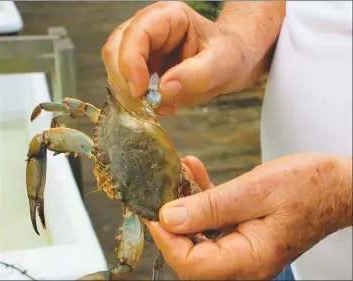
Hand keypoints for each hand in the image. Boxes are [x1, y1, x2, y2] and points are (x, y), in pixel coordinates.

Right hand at [102, 1, 252, 114]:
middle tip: (145, 105)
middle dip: (124, 81)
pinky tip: (161, 106)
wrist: (232, 62)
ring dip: (130, 93)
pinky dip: (137, 100)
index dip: (130, 64)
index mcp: (169, 17)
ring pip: (116, 69)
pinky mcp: (143, 66)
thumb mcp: (224, 64)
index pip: (135, 34)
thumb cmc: (230, 55)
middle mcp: (150, 28)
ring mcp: (143, 47)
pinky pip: (127, 83)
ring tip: (160, 107)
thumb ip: (197, 75)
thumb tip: (164, 90)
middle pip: (115, 50)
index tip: (141, 92)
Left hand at [145, 153, 351, 279]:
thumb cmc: (309, 186)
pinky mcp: (244, 231)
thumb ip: (211, 206)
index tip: (153, 212)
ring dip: (186, 204)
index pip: (192, 263)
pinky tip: (195, 174)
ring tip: (179, 175)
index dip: (166, 239)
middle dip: (172, 221)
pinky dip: (202, 198)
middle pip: (192, 252)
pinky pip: (214, 220)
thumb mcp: (255, 190)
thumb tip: (170, 217)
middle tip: (162, 191)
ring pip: (200, 234)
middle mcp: (245, 260)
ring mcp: (244, 247)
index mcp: (250, 258)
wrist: (336, 184)